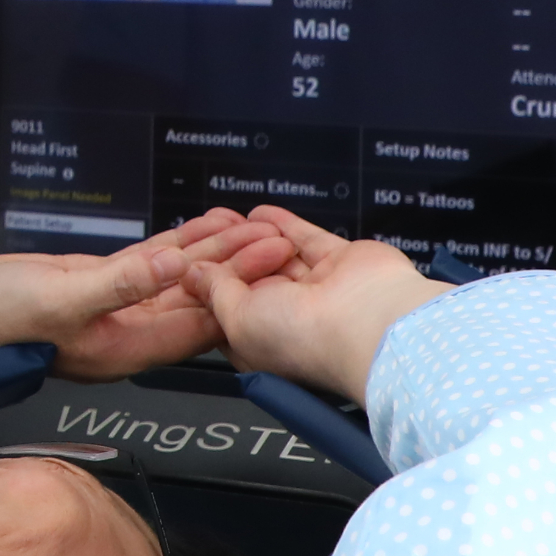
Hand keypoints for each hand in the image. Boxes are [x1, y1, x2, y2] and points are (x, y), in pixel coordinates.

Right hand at [0, 208, 297, 382]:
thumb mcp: (64, 297)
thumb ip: (124, 283)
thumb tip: (177, 266)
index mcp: (127, 347)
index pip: (201, 323)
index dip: (241, 291)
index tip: (272, 261)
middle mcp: (128, 332)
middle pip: (199, 300)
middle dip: (240, 269)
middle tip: (277, 238)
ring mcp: (115, 309)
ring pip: (178, 279)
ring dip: (213, 254)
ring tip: (250, 225)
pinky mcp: (98, 286)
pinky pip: (149, 267)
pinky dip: (177, 246)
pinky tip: (200, 227)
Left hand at [187, 207, 442, 402]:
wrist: (368, 323)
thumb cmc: (302, 338)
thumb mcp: (236, 318)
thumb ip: (214, 293)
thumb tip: (194, 276)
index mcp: (261, 343)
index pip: (225, 313)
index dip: (206, 289)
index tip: (187, 265)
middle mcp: (290, 319)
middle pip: (252, 281)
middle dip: (229, 257)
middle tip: (206, 233)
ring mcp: (318, 290)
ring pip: (277, 258)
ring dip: (253, 238)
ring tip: (225, 217)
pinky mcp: (340, 262)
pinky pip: (306, 239)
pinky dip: (283, 225)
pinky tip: (261, 213)